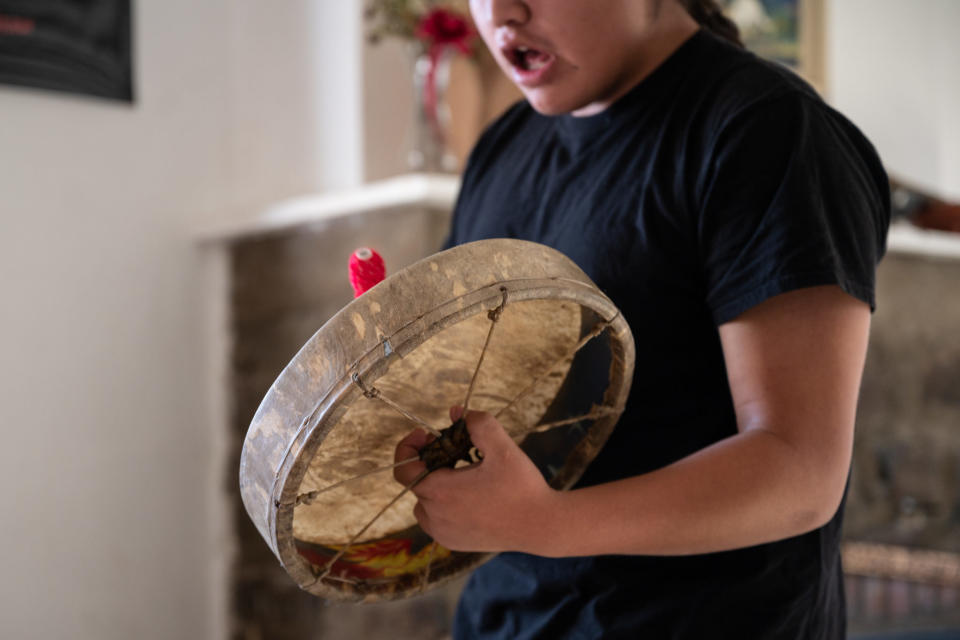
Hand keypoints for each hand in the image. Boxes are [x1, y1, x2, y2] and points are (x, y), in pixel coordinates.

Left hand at [393, 407, 560, 552]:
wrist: (542, 526)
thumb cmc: (522, 487)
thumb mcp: (503, 448)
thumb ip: (479, 424)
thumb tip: (458, 413)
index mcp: (440, 491)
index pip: (403, 469)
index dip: (410, 447)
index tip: (428, 435)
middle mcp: (435, 515)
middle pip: (417, 480)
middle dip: (431, 460)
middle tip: (456, 449)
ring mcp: (442, 532)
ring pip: (424, 500)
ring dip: (436, 483)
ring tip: (463, 473)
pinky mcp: (452, 542)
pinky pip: (435, 518)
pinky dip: (443, 504)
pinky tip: (468, 495)